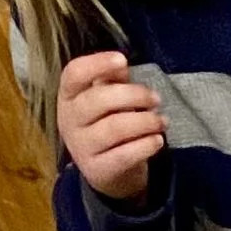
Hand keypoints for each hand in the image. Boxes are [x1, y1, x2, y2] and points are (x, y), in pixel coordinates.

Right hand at [57, 48, 166, 203]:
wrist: (106, 170)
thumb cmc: (107, 124)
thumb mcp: (105, 99)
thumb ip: (111, 79)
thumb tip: (121, 64)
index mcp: (68, 96)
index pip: (74, 73)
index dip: (97, 63)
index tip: (122, 59)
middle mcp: (69, 120)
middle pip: (99, 100)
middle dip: (133, 96)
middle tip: (156, 99)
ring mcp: (81, 147)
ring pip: (115, 128)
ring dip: (145, 122)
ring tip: (162, 121)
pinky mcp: (98, 170)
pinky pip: (124, 155)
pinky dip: (145, 145)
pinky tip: (158, 140)